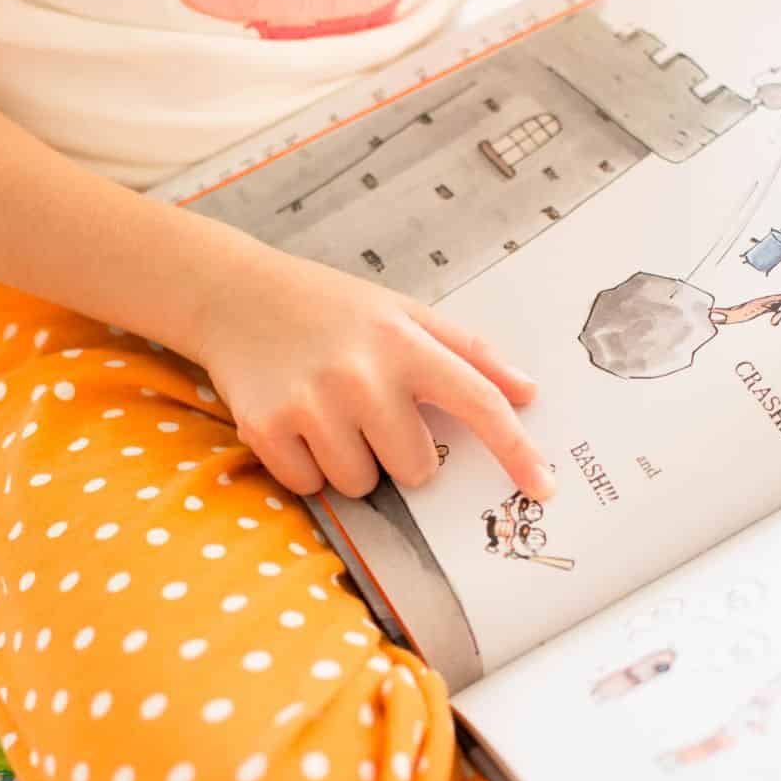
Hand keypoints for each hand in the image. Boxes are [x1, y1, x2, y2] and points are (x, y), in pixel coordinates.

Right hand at [195, 236, 554, 501]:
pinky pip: (311, 486)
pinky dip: (305, 466)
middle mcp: (362, 374)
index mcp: (405, 343)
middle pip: (416, 469)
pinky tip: (294, 423)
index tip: (545, 486)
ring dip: (349, 462)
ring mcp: (312, 404)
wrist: (235, 294)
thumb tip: (528, 393)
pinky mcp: (268, 430)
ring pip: (362, 485)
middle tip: (366, 410)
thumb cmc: (331, 310)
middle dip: (397, 453)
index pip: (479, 403)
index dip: (518, 451)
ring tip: (325, 413)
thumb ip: (469, 353)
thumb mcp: (403, 313)